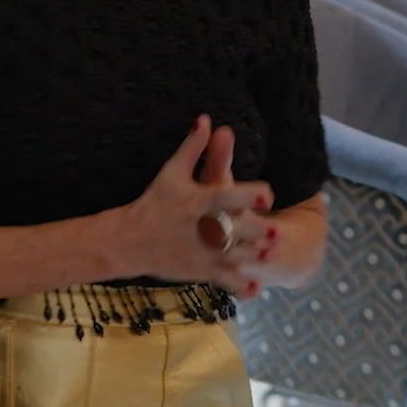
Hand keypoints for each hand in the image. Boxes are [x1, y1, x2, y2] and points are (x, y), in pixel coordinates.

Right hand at [105, 115, 273, 298]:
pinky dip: (239, 285)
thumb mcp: (172, 172)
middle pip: (233, 230)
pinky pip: (224, 281)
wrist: (130, 240)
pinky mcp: (201, 271)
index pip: (224, 196)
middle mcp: (201, 228)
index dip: (246, 195)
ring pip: (233, 257)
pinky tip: (256, 286)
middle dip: (255, 232)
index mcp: (197, 202)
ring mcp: (202, 253)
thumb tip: (206, 119)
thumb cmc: (155, 202)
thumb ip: (192, 147)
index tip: (267, 194)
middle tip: (277, 232)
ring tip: (272, 256)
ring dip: (253, 257)